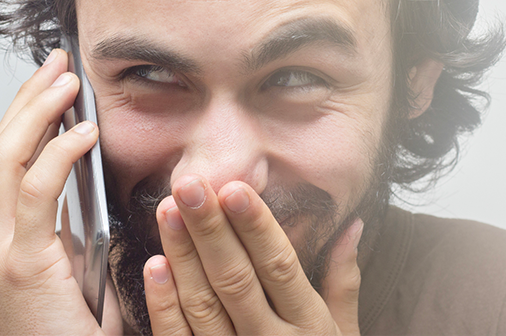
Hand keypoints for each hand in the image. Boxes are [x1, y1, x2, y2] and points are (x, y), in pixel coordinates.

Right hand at [0, 48, 122, 335]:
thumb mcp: (68, 276)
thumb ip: (69, 235)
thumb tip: (89, 191)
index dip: (22, 117)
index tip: (50, 86)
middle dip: (26, 100)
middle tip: (56, 64)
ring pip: (4, 160)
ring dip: (37, 113)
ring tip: (67, 80)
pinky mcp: (19, 265)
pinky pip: (35, 193)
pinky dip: (58, 154)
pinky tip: (83, 131)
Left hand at [143, 175, 362, 334]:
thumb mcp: (343, 335)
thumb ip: (344, 281)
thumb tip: (352, 226)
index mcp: (309, 327)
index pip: (279, 266)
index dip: (256, 227)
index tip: (235, 188)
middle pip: (236, 279)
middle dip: (210, 229)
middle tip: (190, 185)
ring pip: (203, 304)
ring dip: (182, 256)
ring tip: (169, 211)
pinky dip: (163, 305)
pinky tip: (154, 266)